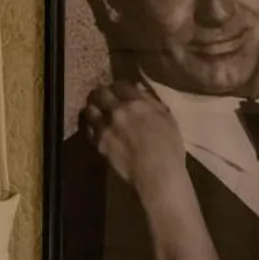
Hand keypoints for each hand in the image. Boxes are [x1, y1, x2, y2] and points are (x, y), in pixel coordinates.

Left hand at [79, 80, 185, 196]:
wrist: (156, 174)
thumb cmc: (169, 148)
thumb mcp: (168, 119)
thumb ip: (151, 103)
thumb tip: (140, 92)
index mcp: (136, 102)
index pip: (120, 85)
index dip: (119, 87)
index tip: (120, 91)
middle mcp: (117, 111)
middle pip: (100, 93)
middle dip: (101, 93)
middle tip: (104, 97)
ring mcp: (105, 127)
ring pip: (90, 110)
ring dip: (93, 108)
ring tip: (96, 111)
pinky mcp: (99, 144)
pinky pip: (89, 130)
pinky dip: (92, 127)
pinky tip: (96, 129)